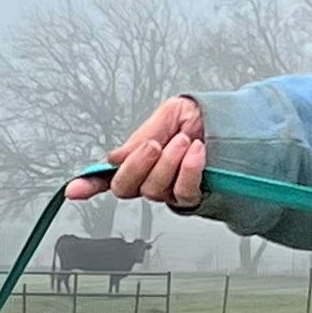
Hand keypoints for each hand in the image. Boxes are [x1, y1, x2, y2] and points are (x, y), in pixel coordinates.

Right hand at [65, 97, 205, 205]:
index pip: (107, 176)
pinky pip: (181, 193)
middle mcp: (149, 179)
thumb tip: (115, 158)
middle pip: (124, 188)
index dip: (88, 185)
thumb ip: (141, 137)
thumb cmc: (203, 117)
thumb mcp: (168, 114)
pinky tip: (196, 153)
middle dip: (137, 165)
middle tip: (154, 145)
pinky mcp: (190, 198)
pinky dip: (188, 170)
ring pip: (153, 190)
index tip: (74, 190)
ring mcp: (168, 191)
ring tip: (184, 141)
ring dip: (169, 162)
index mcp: (138, 159)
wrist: (237, 122)